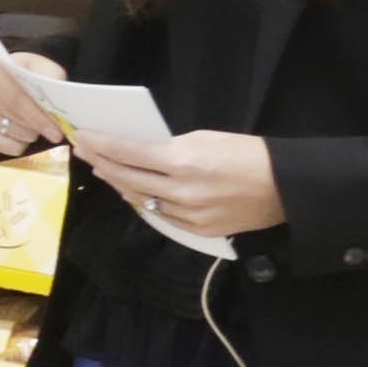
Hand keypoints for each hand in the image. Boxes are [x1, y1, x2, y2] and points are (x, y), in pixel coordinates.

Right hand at [0, 53, 67, 157]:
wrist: (20, 79)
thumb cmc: (33, 74)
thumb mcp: (46, 69)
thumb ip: (50, 82)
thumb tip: (54, 105)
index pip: (13, 97)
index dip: (36, 115)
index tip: (56, 129)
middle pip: (9, 115)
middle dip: (35, 126)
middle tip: (55, 133)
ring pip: (6, 131)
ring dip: (27, 134)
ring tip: (37, 128)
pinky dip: (17, 144)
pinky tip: (25, 136)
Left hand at [73, 124, 286, 238]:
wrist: (285, 188)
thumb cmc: (248, 153)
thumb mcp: (206, 138)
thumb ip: (169, 146)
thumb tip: (137, 148)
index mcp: (184, 161)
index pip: (129, 152)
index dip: (101, 144)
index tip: (82, 136)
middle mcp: (181, 191)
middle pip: (127, 178)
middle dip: (102, 162)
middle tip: (83, 149)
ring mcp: (187, 215)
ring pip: (140, 199)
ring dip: (118, 182)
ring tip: (101, 167)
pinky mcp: (195, 230)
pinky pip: (159, 215)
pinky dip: (142, 200)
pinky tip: (130, 189)